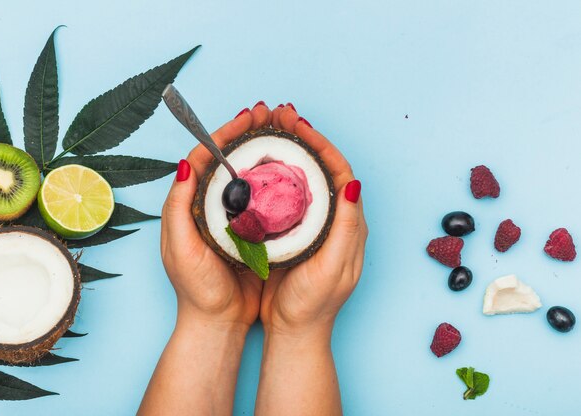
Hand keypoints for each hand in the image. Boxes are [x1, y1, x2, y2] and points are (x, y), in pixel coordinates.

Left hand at [139, 104, 272, 415]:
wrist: (216, 321)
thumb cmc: (196, 289)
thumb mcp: (181, 249)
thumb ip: (179, 207)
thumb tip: (185, 163)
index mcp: (188, 204)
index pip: (205, 157)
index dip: (226, 134)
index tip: (247, 118)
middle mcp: (208, 205)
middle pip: (228, 158)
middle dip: (248, 133)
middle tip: (270, 114)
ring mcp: (231, 216)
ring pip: (247, 172)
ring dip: (263, 149)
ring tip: (283, 130)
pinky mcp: (250, 229)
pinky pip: (262, 194)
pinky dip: (274, 176)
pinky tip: (290, 167)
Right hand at [261, 104, 367, 335]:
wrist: (296, 332)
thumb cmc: (313, 305)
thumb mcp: (333, 268)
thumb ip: (346, 228)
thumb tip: (354, 184)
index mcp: (349, 224)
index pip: (339, 171)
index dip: (320, 143)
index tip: (298, 124)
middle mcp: (335, 219)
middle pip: (321, 167)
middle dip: (302, 138)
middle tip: (280, 117)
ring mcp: (314, 224)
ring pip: (304, 177)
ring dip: (288, 151)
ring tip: (269, 130)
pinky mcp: (295, 232)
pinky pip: (288, 193)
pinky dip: (275, 173)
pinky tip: (258, 165)